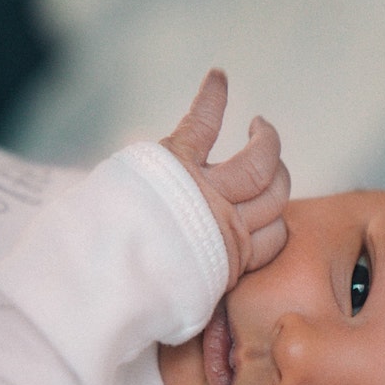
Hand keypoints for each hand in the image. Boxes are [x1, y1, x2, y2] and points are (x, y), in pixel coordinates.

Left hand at [161, 69, 289, 290]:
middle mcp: (228, 222)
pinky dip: (211, 98)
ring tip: (260, 128)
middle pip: (277, 195)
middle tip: (270, 166)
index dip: (274, 226)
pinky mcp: (176, 160)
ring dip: (265, 141)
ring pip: (260, 161)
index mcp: (232, 259)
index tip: (266, 221)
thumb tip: (206, 298)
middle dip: (279, 180)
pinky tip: (218, 77)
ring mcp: (205, 189)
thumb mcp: (187, 307)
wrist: (105, 281)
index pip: (276, 237)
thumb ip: (204, 290)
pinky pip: (202, 123)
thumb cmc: (141, 299)